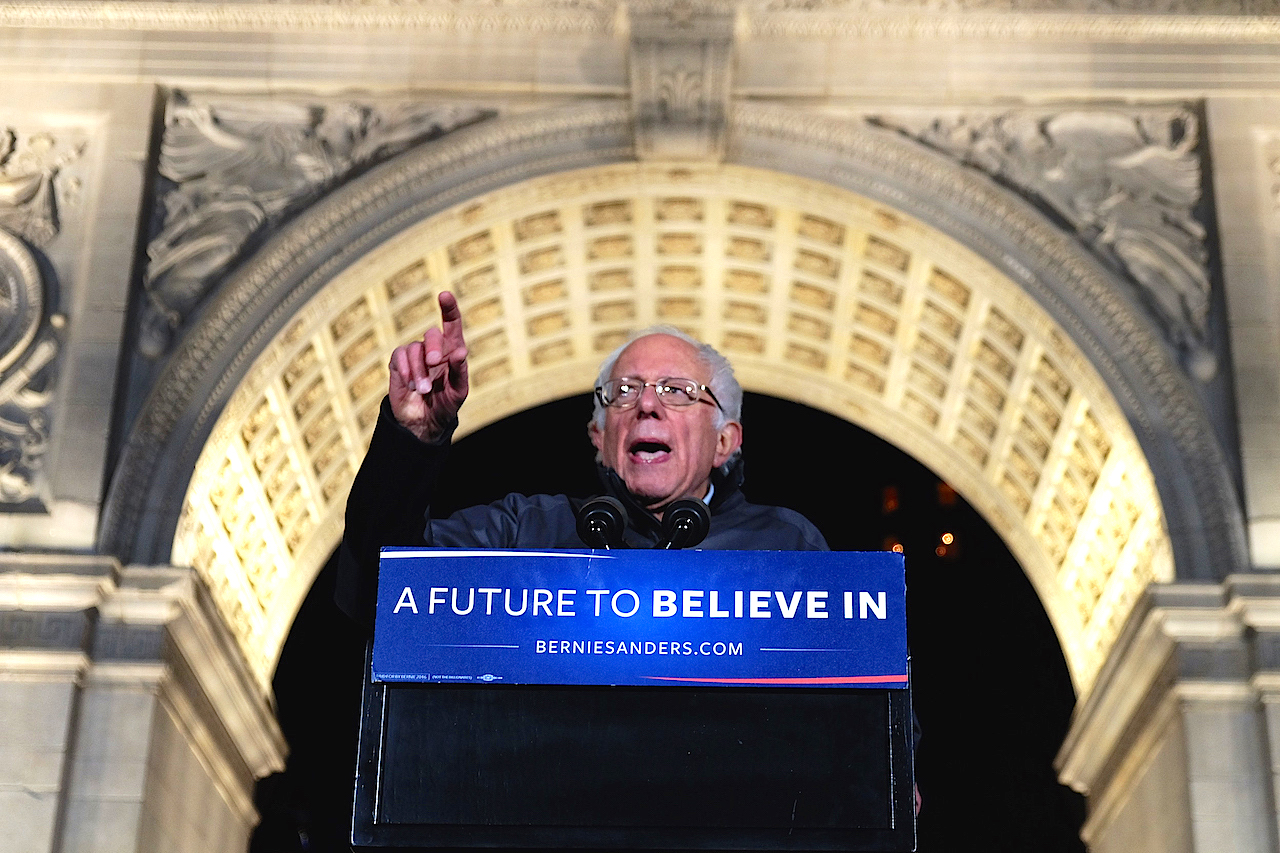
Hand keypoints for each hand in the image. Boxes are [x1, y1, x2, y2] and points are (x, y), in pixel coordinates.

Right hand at [387, 291, 468, 442]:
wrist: (422, 423)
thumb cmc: (445, 405)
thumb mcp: (458, 392)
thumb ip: (460, 371)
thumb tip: (461, 352)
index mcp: (452, 352)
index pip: (452, 325)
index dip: (449, 308)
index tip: (444, 295)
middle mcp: (434, 349)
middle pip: (432, 334)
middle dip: (433, 347)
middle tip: (434, 363)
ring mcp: (415, 355)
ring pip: (414, 348)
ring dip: (418, 369)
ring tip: (423, 389)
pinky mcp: (398, 363)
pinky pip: (399, 355)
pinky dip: (405, 369)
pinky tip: (411, 384)